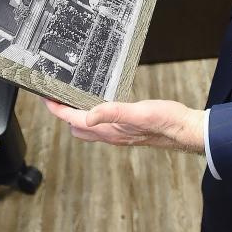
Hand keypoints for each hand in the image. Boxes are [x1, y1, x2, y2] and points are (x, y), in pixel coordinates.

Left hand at [42, 98, 205, 153]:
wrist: (185, 130)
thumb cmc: (166, 121)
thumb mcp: (140, 112)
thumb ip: (114, 113)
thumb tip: (88, 116)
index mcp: (110, 130)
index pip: (74, 120)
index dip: (58, 109)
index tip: (46, 97)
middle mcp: (110, 134)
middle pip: (75, 127)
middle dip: (62, 113)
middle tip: (55, 96)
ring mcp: (118, 133)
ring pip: (87, 128)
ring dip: (76, 115)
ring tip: (72, 98)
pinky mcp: (126, 130)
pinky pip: (101, 125)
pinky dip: (92, 114)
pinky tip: (99, 103)